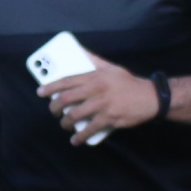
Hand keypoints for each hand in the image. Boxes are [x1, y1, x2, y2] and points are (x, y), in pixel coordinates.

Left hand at [39, 57, 156, 142]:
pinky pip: (90, 129)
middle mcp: (96, 90)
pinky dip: (80, 136)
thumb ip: (93, 60)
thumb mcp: (110, 68)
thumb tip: (80, 50)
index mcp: (94, 76)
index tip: (40, 92)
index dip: (50, 87)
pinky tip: (76, 140)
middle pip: (66, 99)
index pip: (66, 81)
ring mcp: (102, 105)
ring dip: (65, 123)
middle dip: (55, 107)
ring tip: (64, 124)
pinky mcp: (109, 118)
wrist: (150, 97)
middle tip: (53, 111)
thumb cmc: (128, 82)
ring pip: (75, 115)